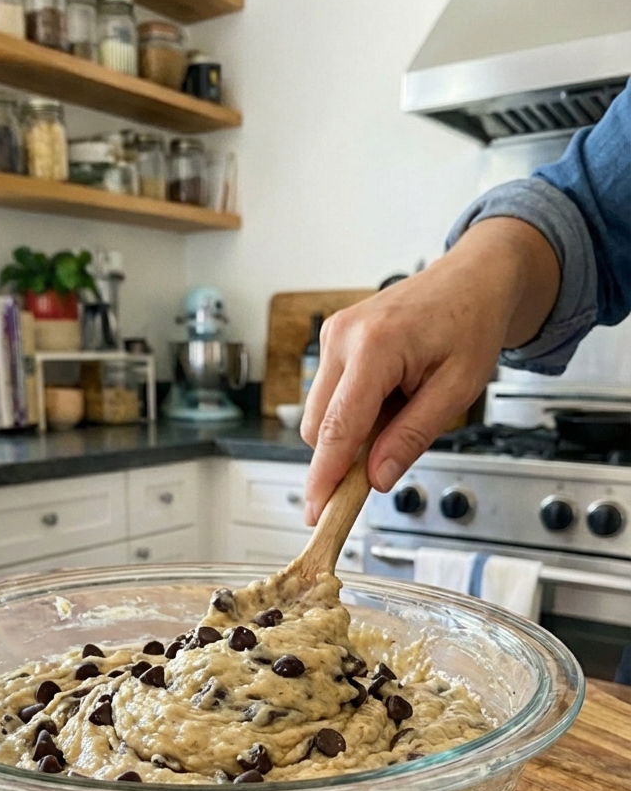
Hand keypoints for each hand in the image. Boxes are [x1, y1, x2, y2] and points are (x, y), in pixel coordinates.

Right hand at [301, 218, 560, 522]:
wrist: (474, 278)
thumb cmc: (472, 322)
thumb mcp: (457, 389)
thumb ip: (412, 436)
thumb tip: (376, 478)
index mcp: (375, 346)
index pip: (338, 428)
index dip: (325, 478)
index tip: (316, 512)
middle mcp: (342, 337)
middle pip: (318, 427)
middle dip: (342, 457)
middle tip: (385, 464)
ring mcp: (332, 336)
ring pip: (318, 414)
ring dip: (350, 432)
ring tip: (400, 411)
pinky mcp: (332, 340)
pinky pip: (328, 395)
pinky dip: (352, 412)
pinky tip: (387, 398)